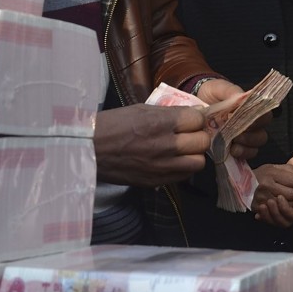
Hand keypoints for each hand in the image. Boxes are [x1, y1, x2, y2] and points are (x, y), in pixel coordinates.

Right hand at [93, 103, 209, 187]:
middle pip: (202, 141)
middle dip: (198, 136)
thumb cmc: (114, 125)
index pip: (198, 119)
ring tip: (183, 150)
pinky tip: (173, 162)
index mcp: (160, 122)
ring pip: (198, 162)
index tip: (190, 119)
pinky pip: (183, 176)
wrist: (90, 149)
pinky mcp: (156, 181)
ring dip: (193, 155)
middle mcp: (165, 145)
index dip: (196, 118)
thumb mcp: (142, 109)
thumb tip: (194, 113)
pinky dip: (182, 169)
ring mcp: (162, 166)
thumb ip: (169, 113)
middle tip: (189, 134)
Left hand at [196, 78, 269, 159]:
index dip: (259, 120)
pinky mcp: (235, 148)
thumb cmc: (212, 94)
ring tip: (233, 143)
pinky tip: (231, 151)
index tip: (247, 119)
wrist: (197, 102)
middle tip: (237, 134)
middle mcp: (251, 125)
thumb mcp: (219, 88)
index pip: (265, 116)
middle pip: (262, 134)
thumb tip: (244, 97)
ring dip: (246, 146)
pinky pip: (246, 155)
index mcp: (252, 109)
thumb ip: (231, 91)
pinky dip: (241, 154)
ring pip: (256, 146)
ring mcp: (244, 138)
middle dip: (251, 136)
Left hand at [253, 153, 292, 227]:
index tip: (279, 197)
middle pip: (284, 222)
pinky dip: (264, 215)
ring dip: (269, 216)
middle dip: (275, 213)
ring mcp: (287, 207)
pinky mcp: (279, 205)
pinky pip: (271, 216)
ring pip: (277, 221)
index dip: (285, 210)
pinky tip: (257, 213)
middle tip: (269, 202)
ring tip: (262, 206)